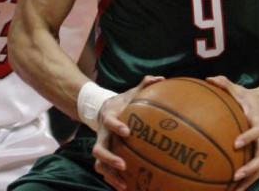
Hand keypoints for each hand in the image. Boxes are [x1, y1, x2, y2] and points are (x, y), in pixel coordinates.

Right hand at [93, 75, 163, 189]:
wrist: (103, 110)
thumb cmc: (123, 102)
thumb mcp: (131, 93)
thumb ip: (144, 85)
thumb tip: (160, 78)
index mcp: (109, 118)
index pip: (109, 122)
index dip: (116, 127)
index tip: (127, 132)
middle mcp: (102, 135)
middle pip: (98, 149)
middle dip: (109, 158)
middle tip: (123, 165)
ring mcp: (102, 147)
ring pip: (99, 164)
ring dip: (110, 175)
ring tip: (125, 184)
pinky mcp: (104, 157)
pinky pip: (105, 171)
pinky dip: (113, 181)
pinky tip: (127, 188)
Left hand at [207, 76, 258, 189]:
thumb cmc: (247, 97)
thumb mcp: (238, 89)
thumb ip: (225, 83)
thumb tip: (209, 78)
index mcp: (257, 121)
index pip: (257, 131)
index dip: (248, 137)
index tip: (236, 144)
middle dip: (251, 167)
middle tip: (236, 175)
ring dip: (250, 179)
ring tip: (235, 190)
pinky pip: (255, 169)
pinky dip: (247, 180)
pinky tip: (234, 189)